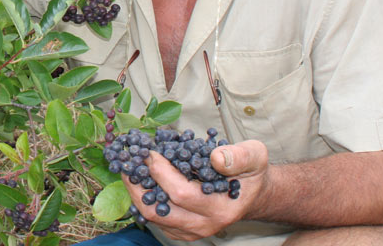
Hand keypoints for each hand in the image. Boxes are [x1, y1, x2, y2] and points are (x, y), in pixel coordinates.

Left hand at [123, 139, 269, 241]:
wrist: (253, 194)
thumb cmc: (251, 172)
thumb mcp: (254, 156)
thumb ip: (238, 156)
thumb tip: (216, 158)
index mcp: (220, 208)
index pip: (180, 193)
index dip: (160, 171)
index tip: (149, 151)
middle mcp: (204, 225)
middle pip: (159, 210)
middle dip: (139, 183)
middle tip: (129, 159)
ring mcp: (192, 231)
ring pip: (153, 217)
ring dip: (136, 192)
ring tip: (128, 168)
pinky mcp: (182, 230)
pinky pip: (155, 219)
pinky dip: (143, 199)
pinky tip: (139, 179)